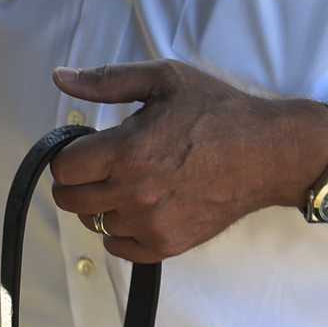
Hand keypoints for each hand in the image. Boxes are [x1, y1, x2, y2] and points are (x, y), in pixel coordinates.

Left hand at [46, 60, 327, 262]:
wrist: (268, 153)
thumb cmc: (215, 110)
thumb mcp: (163, 79)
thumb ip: (106, 80)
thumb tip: (60, 77)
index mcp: (126, 151)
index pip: (64, 167)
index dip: (68, 154)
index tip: (85, 146)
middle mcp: (134, 193)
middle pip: (71, 200)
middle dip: (76, 180)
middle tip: (98, 165)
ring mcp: (152, 223)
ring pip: (95, 224)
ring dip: (100, 205)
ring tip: (124, 183)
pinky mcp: (170, 244)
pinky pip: (121, 249)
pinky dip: (119, 232)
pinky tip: (135, 209)